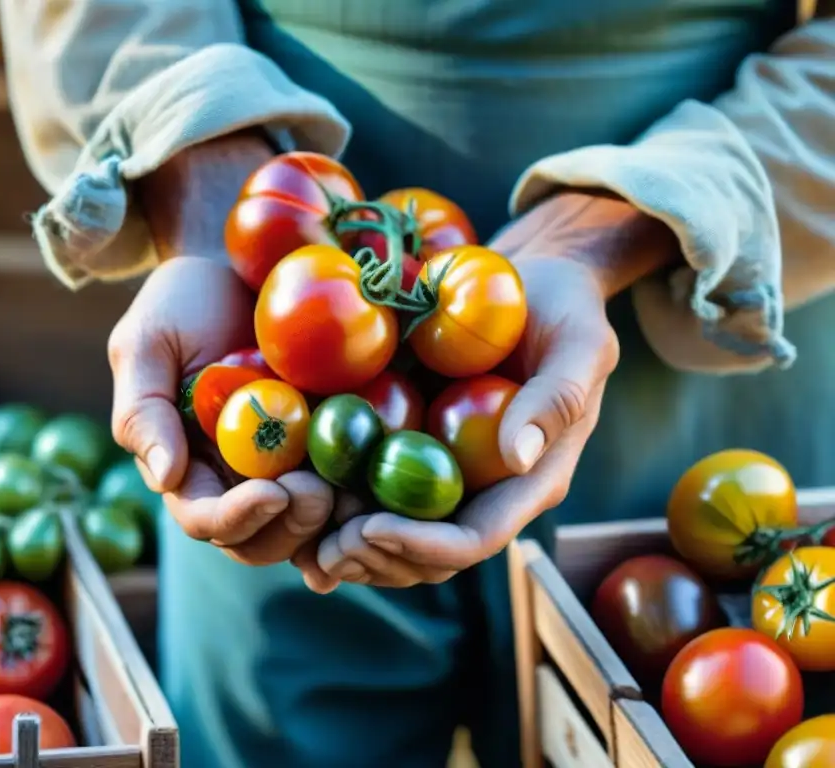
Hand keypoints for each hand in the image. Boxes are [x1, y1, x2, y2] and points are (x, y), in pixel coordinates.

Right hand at [109, 256, 334, 565]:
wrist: (239, 265)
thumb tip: (164, 477)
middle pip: (261, 538)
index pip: (206, 517)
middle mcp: (237, 477)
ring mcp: (288, 463)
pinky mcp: (331, 440)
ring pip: (307, 525)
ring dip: (329, 520)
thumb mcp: (145, 343)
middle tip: (317, 492)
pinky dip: (364, 493)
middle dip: (289, 527)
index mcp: (188, 465)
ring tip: (348, 486)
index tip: (271, 493)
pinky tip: (381, 478)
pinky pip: (349, 481)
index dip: (237, 518)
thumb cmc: (182, 301)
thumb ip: (142, 410)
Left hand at [307, 194, 643, 587]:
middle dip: (376, 558)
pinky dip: (333, 503)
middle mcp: (481, 486)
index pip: (476, 537)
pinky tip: (293, 500)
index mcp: (527, 479)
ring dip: (348, 545)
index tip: (370, 529)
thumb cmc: (565, 309)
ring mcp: (443, 468)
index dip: (423, 546)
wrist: (529, 280)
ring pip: (394, 535)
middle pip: (428, 555)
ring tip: (302, 532)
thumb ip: (557, 400)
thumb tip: (517, 457)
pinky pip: (369, 487)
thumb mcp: (579, 344)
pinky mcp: (409, 442)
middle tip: (324, 545)